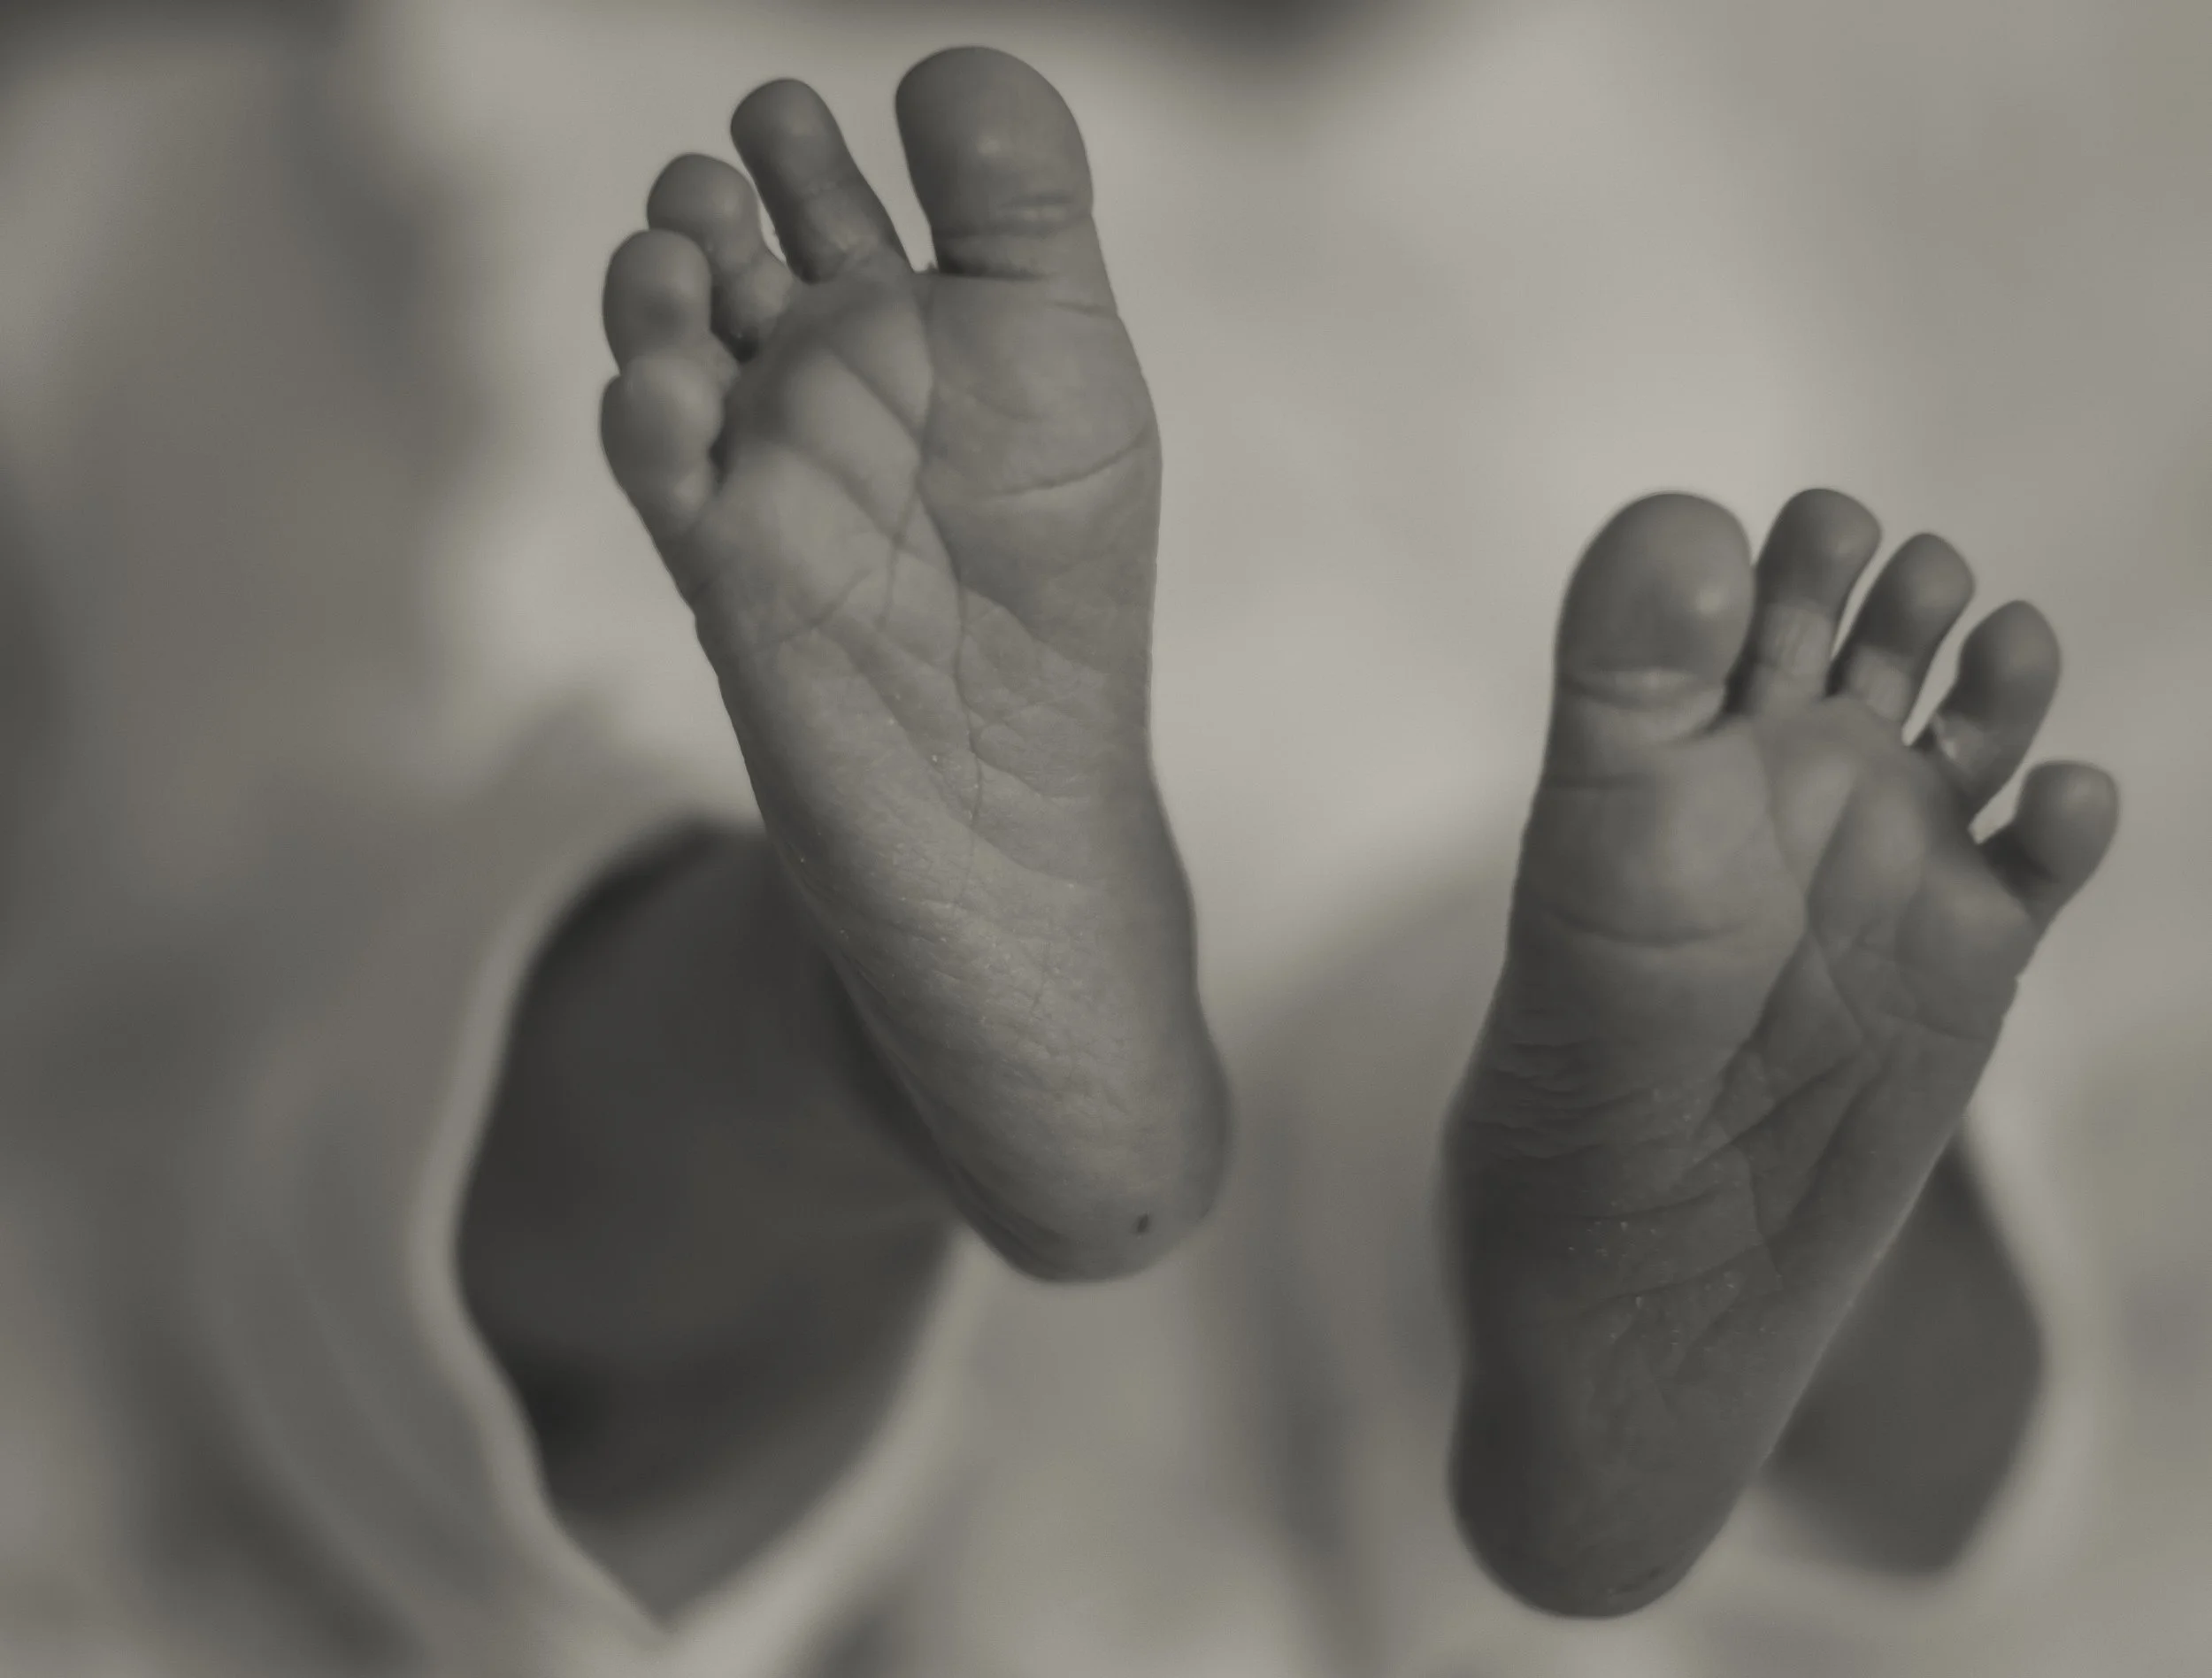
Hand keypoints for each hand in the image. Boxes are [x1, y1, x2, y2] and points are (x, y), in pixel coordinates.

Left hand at [1446, 490, 2116, 1612]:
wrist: (1644, 1257)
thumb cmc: (1582, 1056)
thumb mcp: (1592, 839)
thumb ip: (1622, 675)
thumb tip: (1685, 513)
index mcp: (1681, 751)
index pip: (1745, 600)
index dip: (1782, 550)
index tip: (1809, 536)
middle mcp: (1789, 791)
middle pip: (1871, 635)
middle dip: (1896, 588)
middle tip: (1903, 575)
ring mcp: (1889, 866)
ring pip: (1975, 722)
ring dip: (2002, 672)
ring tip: (1994, 642)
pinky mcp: (1970, 955)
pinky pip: (2045, 854)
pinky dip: (2071, 814)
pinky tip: (2061, 800)